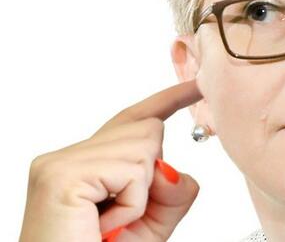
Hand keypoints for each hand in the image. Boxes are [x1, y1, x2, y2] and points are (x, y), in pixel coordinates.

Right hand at [19, 79, 203, 241]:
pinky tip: (104, 224)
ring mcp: (60, 163)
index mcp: (88, 163)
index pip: (134, 119)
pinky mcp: (62, 175)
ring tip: (109, 223)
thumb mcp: (153, 224)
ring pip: (144, 145)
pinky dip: (132, 205)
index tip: (197, 86)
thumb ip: (173, 191)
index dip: (170, 99)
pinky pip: (131, 172)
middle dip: (152, 176)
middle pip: (148, 129)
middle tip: (120, 216)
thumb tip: (169, 166)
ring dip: (141, 195)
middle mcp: (68, 156)